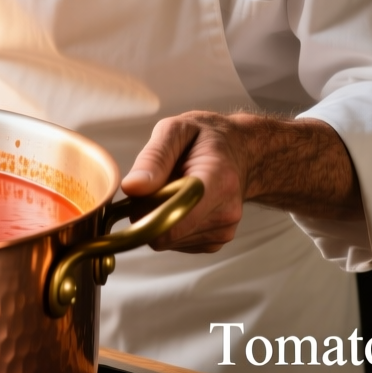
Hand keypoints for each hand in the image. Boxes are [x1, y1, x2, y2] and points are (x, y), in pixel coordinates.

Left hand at [121, 112, 253, 254]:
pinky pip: (175, 242)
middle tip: (157, 183)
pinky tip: (181, 202)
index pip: (176, 216)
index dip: (145, 211)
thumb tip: (132, 187)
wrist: (240, 150)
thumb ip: (153, 158)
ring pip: (166, 239)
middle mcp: (226, 212)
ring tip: (173, 189)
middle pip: (165, 231)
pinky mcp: (215, 243)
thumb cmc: (205, 137)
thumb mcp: (176, 129)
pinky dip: (170, 223)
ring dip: (159, 217)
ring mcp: (223, 231)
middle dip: (148, 210)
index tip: (138, 193)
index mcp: (218, 180)